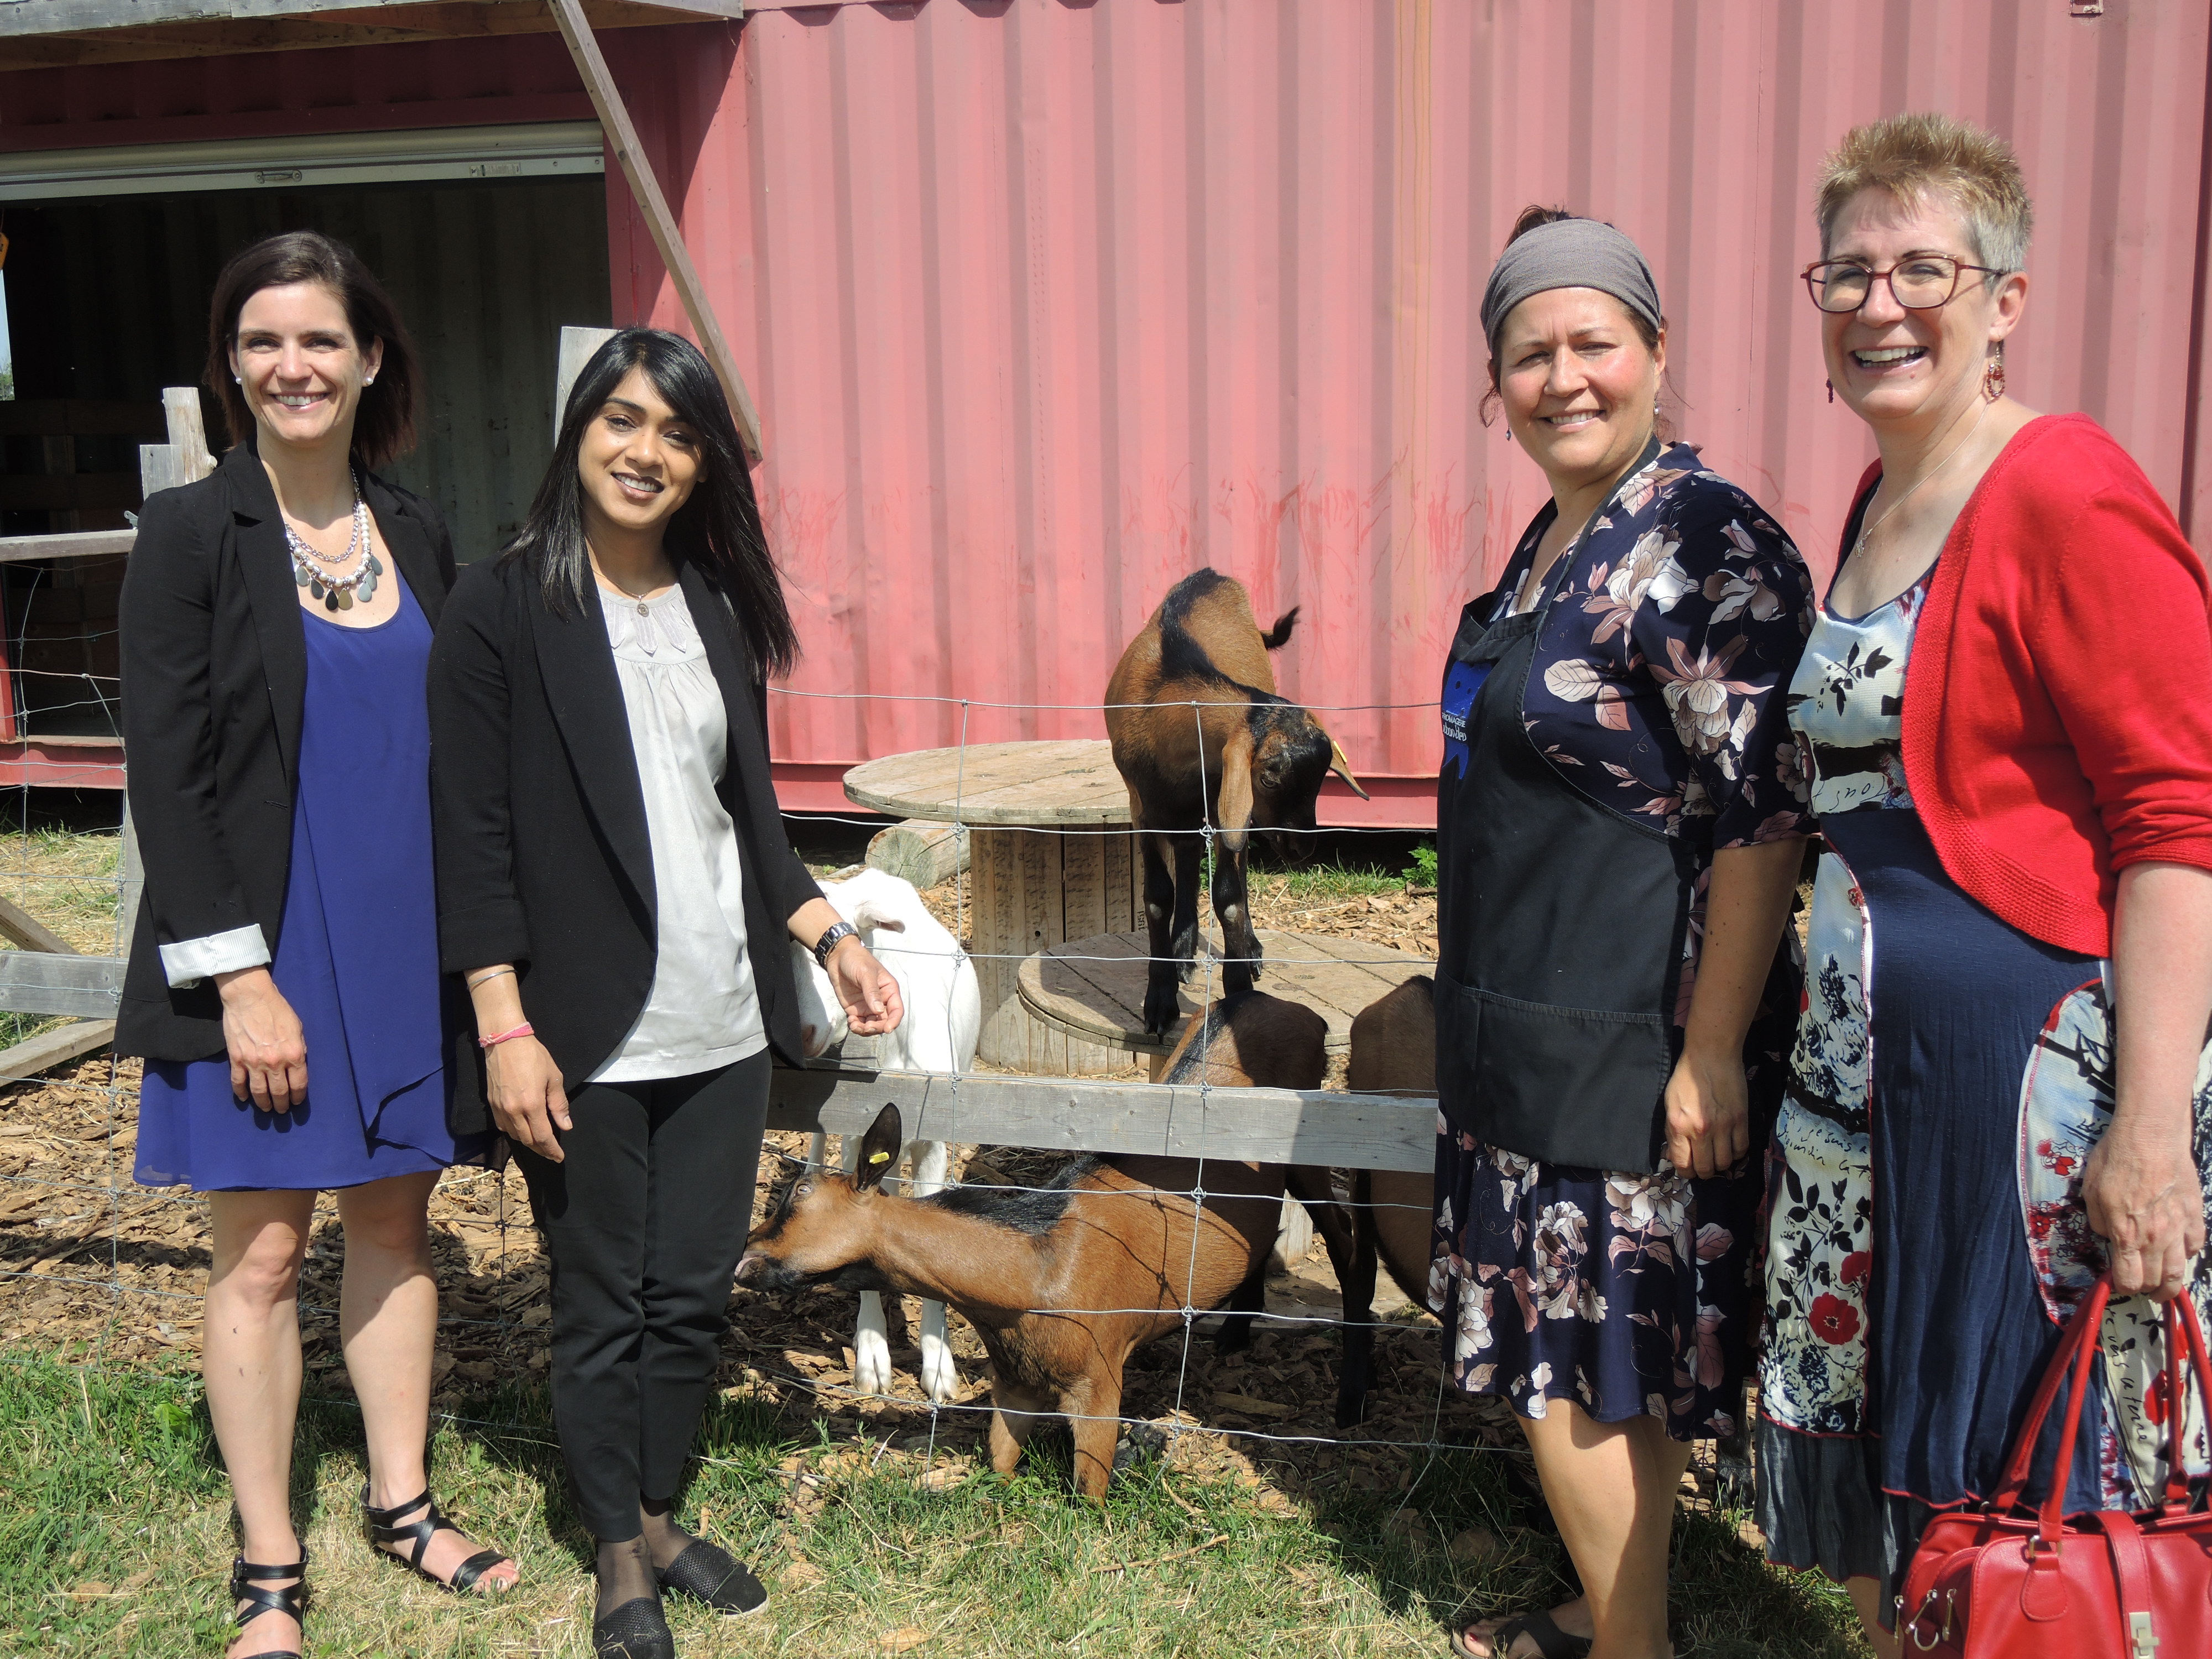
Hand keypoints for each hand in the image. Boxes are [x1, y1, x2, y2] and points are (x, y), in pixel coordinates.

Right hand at [215, 967, 306, 1111]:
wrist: (249, 997)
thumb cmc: (277, 1009)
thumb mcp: (298, 1028)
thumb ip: (299, 1048)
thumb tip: (298, 1065)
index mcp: (294, 1054)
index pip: (299, 1084)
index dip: (299, 1096)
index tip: (297, 1102)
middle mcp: (275, 1062)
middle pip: (279, 1092)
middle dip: (282, 1104)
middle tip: (282, 1111)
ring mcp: (253, 1062)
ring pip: (259, 1091)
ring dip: (263, 1104)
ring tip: (266, 1109)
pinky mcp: (236, 1059)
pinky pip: (238, 1082)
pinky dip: (241, 1093)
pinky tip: (245, 1099)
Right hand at [485, 1035, 571, 1163]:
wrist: (505, 1041)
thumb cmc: (533, 1056)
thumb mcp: (554, 1078)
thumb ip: (559, 1105)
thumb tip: (565, 1126)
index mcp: (531, 1105)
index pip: (542, 1137)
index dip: (551, 1150)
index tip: (559, 1157)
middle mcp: (513, 1111)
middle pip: (527, 1140)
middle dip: (540, 1149)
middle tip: (551, 1153)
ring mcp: (500, 1108)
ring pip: (514, 1135)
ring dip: (527, 1142)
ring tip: (539, 1143)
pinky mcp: (491, 1104)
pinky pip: (503, 1126)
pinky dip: (514, 1132)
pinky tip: (522, 1130)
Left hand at [827, 938, 902, 1036]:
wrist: (837, 956)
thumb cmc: (856, 958)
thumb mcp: (866, 973)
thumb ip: (872, 992)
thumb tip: (879, 1010)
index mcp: (889, 989)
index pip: (896, 1010)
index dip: (894, 1021)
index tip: (887, 1028)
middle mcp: (880, 1000)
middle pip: (884, 1021)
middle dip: (877, 1027)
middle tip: (867, 1027)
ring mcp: (867, 1005)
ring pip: (872, 1025)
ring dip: (865, 1030)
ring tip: (855, 1025)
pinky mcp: (855, 1008)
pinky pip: (859, 1023)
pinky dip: (856, 1027)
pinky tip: (851, 1022)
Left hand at [1663, 1043, 1749, 1179]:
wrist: (1711, 1055)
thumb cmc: (1686, 1078)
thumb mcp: (1670, 1105)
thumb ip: (1673, 1131)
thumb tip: (1677, 1153)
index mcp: (1680, 1126)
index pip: (1683, 1164)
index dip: (1686, 1172)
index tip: (1688, 1169)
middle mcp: (1702, 1131)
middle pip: (1705, 1168)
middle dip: (1703, 1171)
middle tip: (1703, 1165)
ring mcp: (1724, 1126)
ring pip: (1725, 1162)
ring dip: (1721, 1163)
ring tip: (1717, 1155)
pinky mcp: (1742, 1120)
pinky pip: (1742, 1149)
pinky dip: (1737, 1152)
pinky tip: (1731, 1146)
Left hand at [2084, 1124, 2203, 1301]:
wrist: (2150, 1137)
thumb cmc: (2114, 1161)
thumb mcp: (2091, 1192)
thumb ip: (2100, 1223)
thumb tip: (2110, 1237)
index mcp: (2126, 1234)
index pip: (2129, 1279)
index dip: (2122, 1286)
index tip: (2118, 1282)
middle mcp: (2156, 1237)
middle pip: (2156, 1280)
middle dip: (2146, 1289)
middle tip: (2141, 1287)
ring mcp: (2179, 1228)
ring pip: (2180, 1271)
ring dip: (2170, 1284)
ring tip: (2163, 1288)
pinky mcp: (2195, 1215)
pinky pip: (2196, 1246)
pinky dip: (2187, 1254)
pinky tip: (2180, 1253)